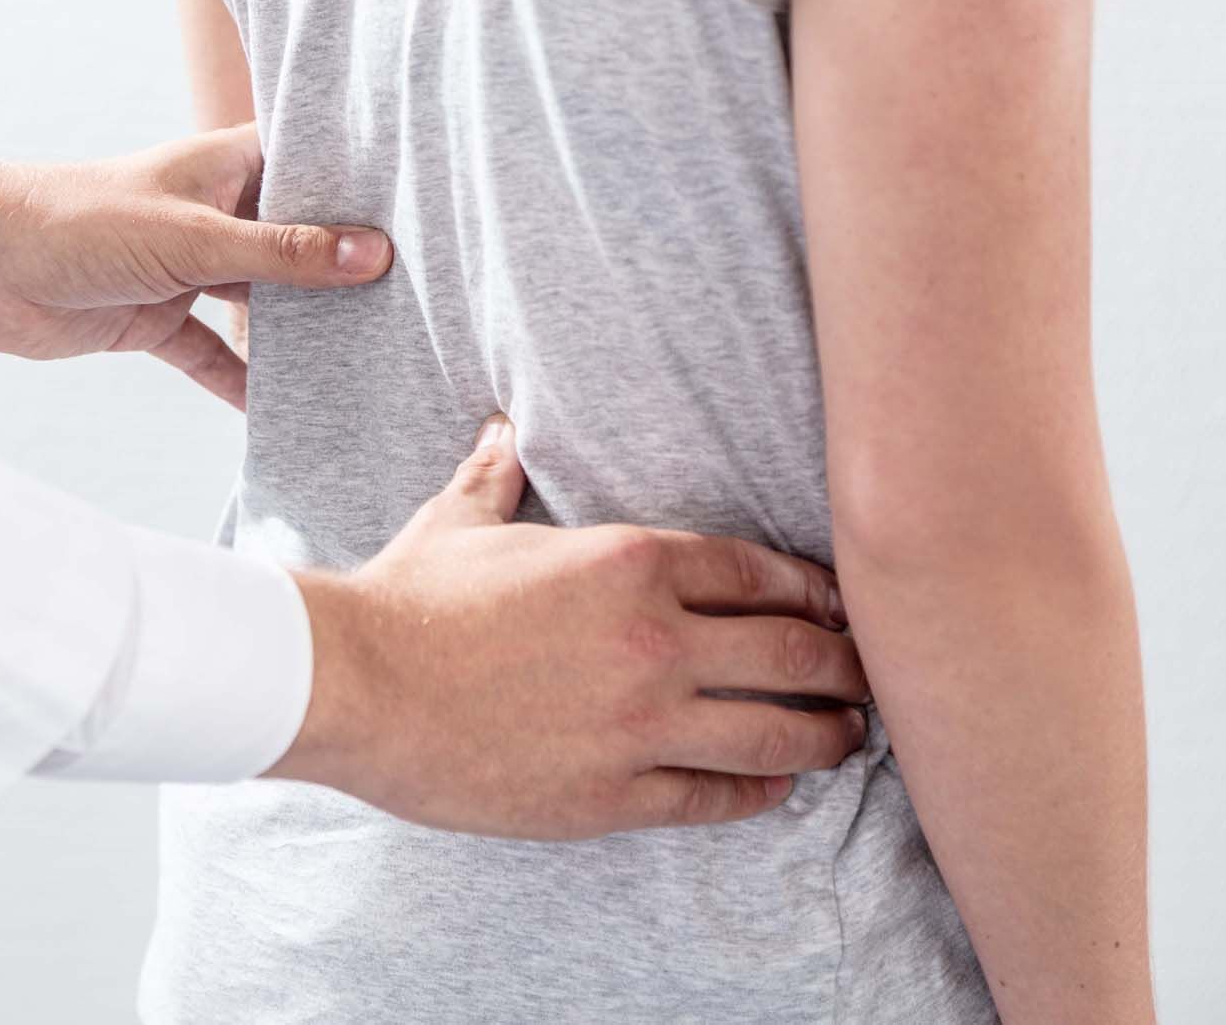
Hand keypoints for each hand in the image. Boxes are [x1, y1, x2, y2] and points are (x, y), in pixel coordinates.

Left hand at [0, 123, 390, 407]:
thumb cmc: (76, 220)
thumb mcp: (193, 237)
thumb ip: (282, 252)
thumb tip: (372, 255)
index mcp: (229, 166)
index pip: (314, 169)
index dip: (365, 190)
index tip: (433, 217)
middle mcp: (218, 214)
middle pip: (298, 244)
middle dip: (346, 275)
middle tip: (425, 304)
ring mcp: (191, 269)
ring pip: (264, 306)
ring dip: (304, 335)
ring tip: (376, 362)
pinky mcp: (160, 321)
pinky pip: (217, 357)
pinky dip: (246, 383)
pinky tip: (290, 413)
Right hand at [270, 415, 868, 838]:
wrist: (356, 687)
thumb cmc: (407, 599)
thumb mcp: (458, 520)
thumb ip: (498, 474)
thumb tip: (501, 429)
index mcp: (628, 561)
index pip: (760, 573)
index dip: (814, 591)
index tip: (839, 604)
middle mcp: (655, 641)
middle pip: (795, 651)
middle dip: (847, 664)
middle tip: (870, 674)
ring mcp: (641, 724)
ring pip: (776, 730)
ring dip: (826, 734)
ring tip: (847, 737)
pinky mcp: (614, 794)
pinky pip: (716, 797)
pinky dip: (759, 792)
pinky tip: (776, 787)